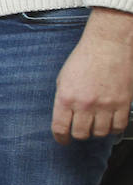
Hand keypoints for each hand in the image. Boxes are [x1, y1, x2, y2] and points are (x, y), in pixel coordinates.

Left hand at [51, 7, 132, 143]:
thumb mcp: (64, 79)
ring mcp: (105, 104)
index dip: (61, 138)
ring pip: (100, 132)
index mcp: (66, 98)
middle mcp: (85, 104)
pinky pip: (119, 126)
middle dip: (79, 134)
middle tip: (81, 129)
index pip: (60, 128)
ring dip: (97, 131)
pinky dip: (114, 128)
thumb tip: (65, 118)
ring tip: (97, 123)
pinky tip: (111, 122)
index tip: (63, 140)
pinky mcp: (123, 102)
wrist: (109, 44)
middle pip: (81, 134)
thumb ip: (63, 100)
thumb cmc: (84, 58)